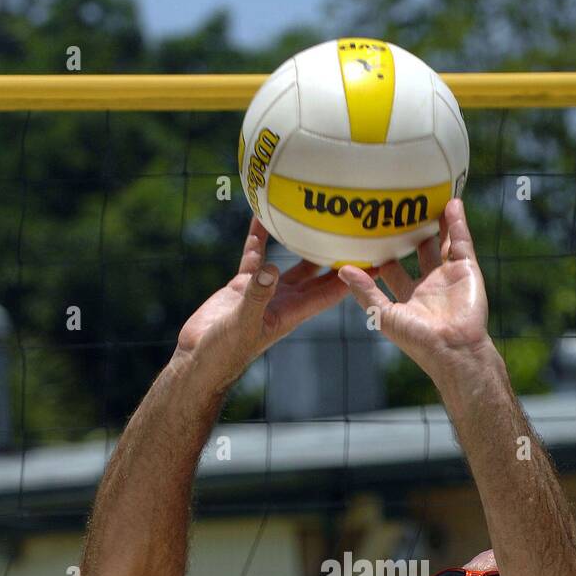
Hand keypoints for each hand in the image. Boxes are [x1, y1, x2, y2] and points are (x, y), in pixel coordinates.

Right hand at [174, 218, 346, 382]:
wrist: (200, 359)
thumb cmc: (224, 351)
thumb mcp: (242, 324)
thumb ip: (256, 296)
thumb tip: (270, 269)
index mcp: (292, 313)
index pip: (330, 293)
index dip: (352, 277)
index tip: (375, 259)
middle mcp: (283, 302)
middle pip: (318, 277)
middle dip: (337, 260)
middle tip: (355, 234)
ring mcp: (264, 293)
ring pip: (291, 264)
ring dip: (303, 245)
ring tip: (318, 222)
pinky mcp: (242, 287)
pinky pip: (254, 256)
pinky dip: (258, 238)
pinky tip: (261, 217)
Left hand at [337, 199, 492, 384]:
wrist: (453, 349)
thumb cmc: (417, 340)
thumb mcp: (383, 315)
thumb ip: (364, 291)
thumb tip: (342, 270)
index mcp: (407, 296)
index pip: (391, 268)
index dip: (381, 251)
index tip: (368, 231)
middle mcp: (428, 285)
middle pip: (417, 251)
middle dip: (408, 232)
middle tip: (396, 207)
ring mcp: (448, 276)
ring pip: (441, 242)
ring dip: (435, 221)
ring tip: (426, 197)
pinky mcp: (467, 269)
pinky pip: (461, 241)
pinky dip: (457, 222)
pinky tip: (451, 203)